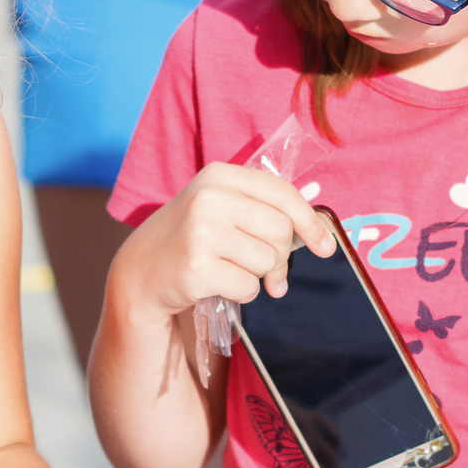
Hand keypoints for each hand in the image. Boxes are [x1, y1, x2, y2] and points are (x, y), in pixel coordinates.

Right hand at [108, 163, 338, 320]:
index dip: (311, 223)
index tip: (325, 247)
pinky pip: (248, 287)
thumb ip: (264, 206)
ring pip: (267, 261)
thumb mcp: (221, 206)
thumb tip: (317, 217)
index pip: (283, 194)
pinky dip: (241, 292)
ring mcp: (201, 232)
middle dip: (280, 256)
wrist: (142, 270)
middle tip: (267, 269)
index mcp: (220, 175)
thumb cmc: (192, 237)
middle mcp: (210, 197)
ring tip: (232, 270)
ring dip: (259, 276)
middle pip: (281, 231)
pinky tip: (218, 283)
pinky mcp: (196, 267)